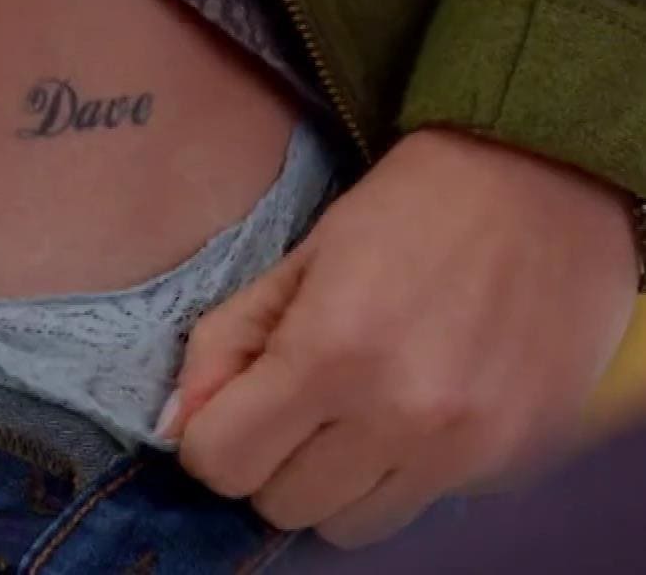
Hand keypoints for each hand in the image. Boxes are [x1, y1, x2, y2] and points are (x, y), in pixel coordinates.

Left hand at [161, 127, 638, 547]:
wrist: (540, 190)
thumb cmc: (405, 211)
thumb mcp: (297, 260)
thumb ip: (225, 342)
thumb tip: (176, 423)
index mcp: (331, 353)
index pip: (225, 463)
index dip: (211, 439)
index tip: (229, 409)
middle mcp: (400, 417)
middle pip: (283, 505)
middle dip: (270, 460)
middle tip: (294, 403)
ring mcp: (463, 449)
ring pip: (350, 525)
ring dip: (333, 480)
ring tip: (354, 409)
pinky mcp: (511, 461)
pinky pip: (420, 504)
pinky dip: (400, 471)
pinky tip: (416, 405)